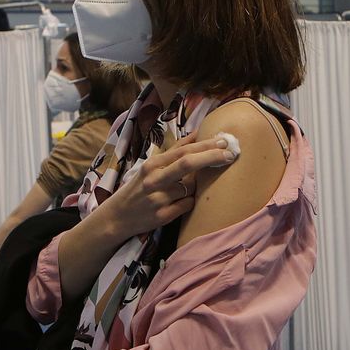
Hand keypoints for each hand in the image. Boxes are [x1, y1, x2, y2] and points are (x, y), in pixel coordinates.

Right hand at [95, 136, 238, 241]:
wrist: (118, 216)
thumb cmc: (140, 187)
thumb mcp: (152, 166)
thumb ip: (175, 151)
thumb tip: (199, 133)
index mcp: (153, 164)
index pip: (183, 151)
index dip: (205, 145)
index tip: (224, 140)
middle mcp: (154, 179)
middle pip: (187, 164)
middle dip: (212, 157)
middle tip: (231, 153)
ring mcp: (158, 198)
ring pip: (191, 188)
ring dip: (197, 186)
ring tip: (189, 187)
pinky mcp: (162, 216)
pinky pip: (188, 205)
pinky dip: (190, 202)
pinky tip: (181, 202)